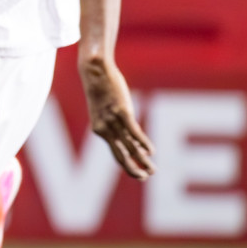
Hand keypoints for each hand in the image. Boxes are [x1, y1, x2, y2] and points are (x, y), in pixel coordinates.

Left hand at [80, 56, 154, 179]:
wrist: (94, 70)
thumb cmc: (101, 88)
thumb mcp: (106, 109)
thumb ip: (117, 124)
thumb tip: (131, 137)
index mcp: (99, 129)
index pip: (114, 153)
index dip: (126, 165)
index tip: (137, 174)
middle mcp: (104, 128)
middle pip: (120, 155)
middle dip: (133, 168)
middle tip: (145, 177)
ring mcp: (112, 120)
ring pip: (129, 146)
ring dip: (142, 160)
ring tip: (153, 169)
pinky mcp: (121, 111)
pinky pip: (134, 132)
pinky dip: (143, 143)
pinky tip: (151, 152)